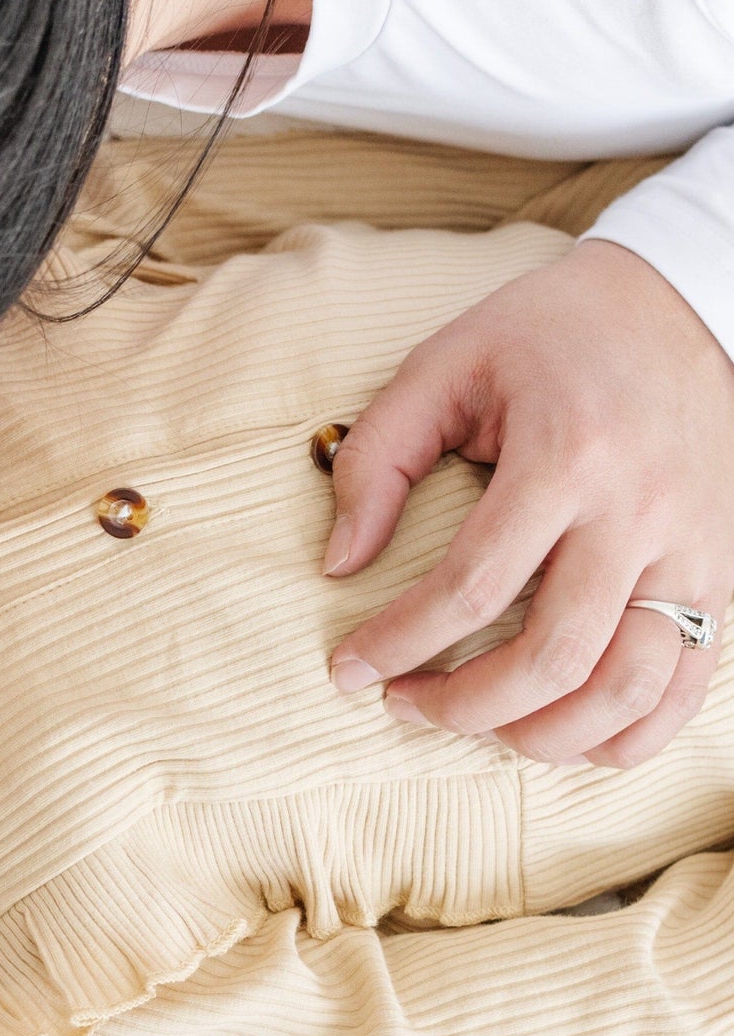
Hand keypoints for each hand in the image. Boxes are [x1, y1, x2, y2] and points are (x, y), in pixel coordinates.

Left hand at [323, 239, 733, 767]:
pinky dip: (625, 735)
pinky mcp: (720, 573)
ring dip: (541, 735)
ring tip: (477, 724)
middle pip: (553, 657)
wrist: (682, 300)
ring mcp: (693, 550)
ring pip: (626, 689)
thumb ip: (377, 458)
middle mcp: (641, 512)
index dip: (397, 644)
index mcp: (568, 456)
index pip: (472, 587)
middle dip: (462, 706)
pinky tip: (559, 734)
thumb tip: (339, 563)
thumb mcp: (445, 364)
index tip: (348, 670)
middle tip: (403, 703)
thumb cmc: (548, 336)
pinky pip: (685, 686)